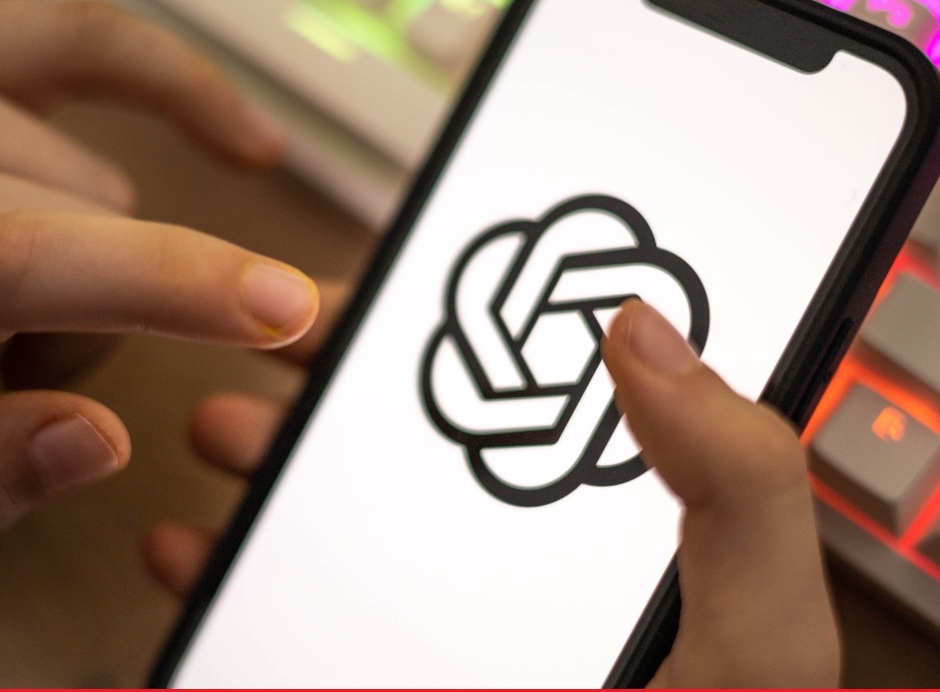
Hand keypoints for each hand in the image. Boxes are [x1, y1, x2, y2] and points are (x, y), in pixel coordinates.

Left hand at [0, 0, 319, 537]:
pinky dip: (182, 92)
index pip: (13, 265)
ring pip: (101, 188)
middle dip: (97, 326)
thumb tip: (103, 440)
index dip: (161, 281)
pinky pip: (99, 43)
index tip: (281, 310)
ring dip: (91, 253)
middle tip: (12, 363)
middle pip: (88, 241)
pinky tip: (244, 142)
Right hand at [145, 297, 839, 687]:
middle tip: (274, 354)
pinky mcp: (377, 675)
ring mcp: (441, 643)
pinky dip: (219, 595)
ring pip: (338, 538)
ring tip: (219, 438)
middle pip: (416, 461)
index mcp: (617, 543)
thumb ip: (738, 483)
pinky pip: (284, 637)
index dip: (466, 337)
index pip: (540, 407)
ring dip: (264, 481)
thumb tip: (646, 328)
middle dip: (331, 399)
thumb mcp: (755, 637)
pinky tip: (184, 568)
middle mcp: (523, 586)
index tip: (391, 286)